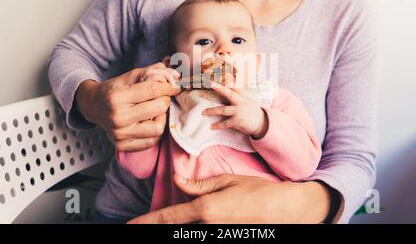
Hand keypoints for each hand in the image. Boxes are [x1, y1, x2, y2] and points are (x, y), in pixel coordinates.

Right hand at [75, 62, 180, 151]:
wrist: (94, 106)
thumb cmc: (115, 90)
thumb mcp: (131, 76)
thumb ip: (154, 72)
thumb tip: (175, 76)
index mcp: (117, 97)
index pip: (153, 90)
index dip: (168, 87)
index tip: (174, 87)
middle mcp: (117, 117)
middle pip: (158, 108)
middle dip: (165, 100)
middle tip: (162, 97)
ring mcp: (119, 134)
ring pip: (158, 128)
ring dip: (162, 118)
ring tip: (155, 111)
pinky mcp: (122, 146)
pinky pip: (151, 141)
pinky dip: (155, 131)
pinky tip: (149, 122)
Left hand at [128, 174, 334, 223]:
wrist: (285, 211)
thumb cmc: (258, 193)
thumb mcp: (228, 182)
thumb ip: (200, 185)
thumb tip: (179, 182)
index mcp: (205, 210)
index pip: (168, 218)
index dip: (146, 222)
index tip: (129, 225)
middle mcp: (207, 228)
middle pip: (174, 228)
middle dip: (155, 225)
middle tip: (136, 225)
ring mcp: (216, 234)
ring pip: (187, 232)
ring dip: (174, 225)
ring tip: (156, 222)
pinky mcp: (225, 235)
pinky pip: (201, 233)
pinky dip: (190, 227)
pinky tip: (185, 221)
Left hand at [202, 82, 267, 138]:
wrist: (262, 124)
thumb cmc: (254, 113)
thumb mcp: (249, 102)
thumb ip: (241, 96)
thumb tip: (232, 88)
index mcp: (243, 98)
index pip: (235, 88)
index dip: (227, 83)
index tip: (220, 79)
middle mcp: (241, 103)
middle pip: (230, 94)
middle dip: (220, 89)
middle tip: (212, 84)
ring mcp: (239, 112)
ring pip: (223, 110)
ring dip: (212, 111)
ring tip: (204, 112)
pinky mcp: (238, 121)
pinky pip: (226, 123)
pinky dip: (218, 125)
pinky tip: (212, 126)